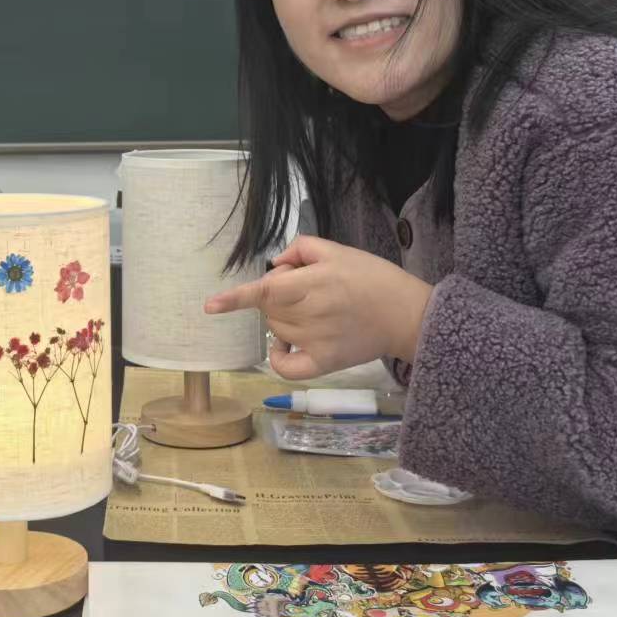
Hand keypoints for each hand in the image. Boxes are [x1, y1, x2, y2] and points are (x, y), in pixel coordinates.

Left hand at [203, 235, 432, 379]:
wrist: (407, 314)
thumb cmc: (372, 278)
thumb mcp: (338, 250)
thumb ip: (301, 249)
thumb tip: (274, 266)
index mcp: (314, 284)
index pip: (266, 291)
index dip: (236, 298)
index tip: (210, 306)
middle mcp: (311, 314)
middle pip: (270, 309)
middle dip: (279, 297)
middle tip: (308, 290)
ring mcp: (316, 342)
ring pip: (276, 331)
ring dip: (282, 321)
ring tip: (311, 312)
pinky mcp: (325, 364)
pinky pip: (287, 366)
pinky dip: (279, 357)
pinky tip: (285, 346)